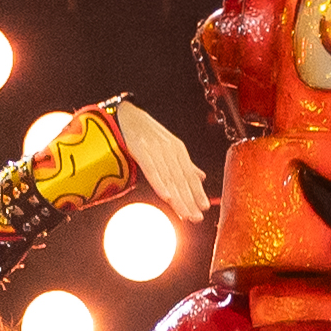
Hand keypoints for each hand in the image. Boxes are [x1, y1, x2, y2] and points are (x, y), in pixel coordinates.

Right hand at [106, 98, 212, 223]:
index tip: (204, 208)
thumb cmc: (146, 131)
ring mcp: (155, 149)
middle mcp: (170, 150)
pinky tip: (167, 196)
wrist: (127, 112)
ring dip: (178, 197)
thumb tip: (201, 178)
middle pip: (181, 179)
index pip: (189, 175)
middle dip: (190, 200)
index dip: (197, 192)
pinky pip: (151, 169)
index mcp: (178, 150)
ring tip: (185, 213)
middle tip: (196, 218)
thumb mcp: (169, 146)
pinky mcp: (140, 148)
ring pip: (169, 178)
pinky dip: (159, 182)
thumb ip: (185, 163)